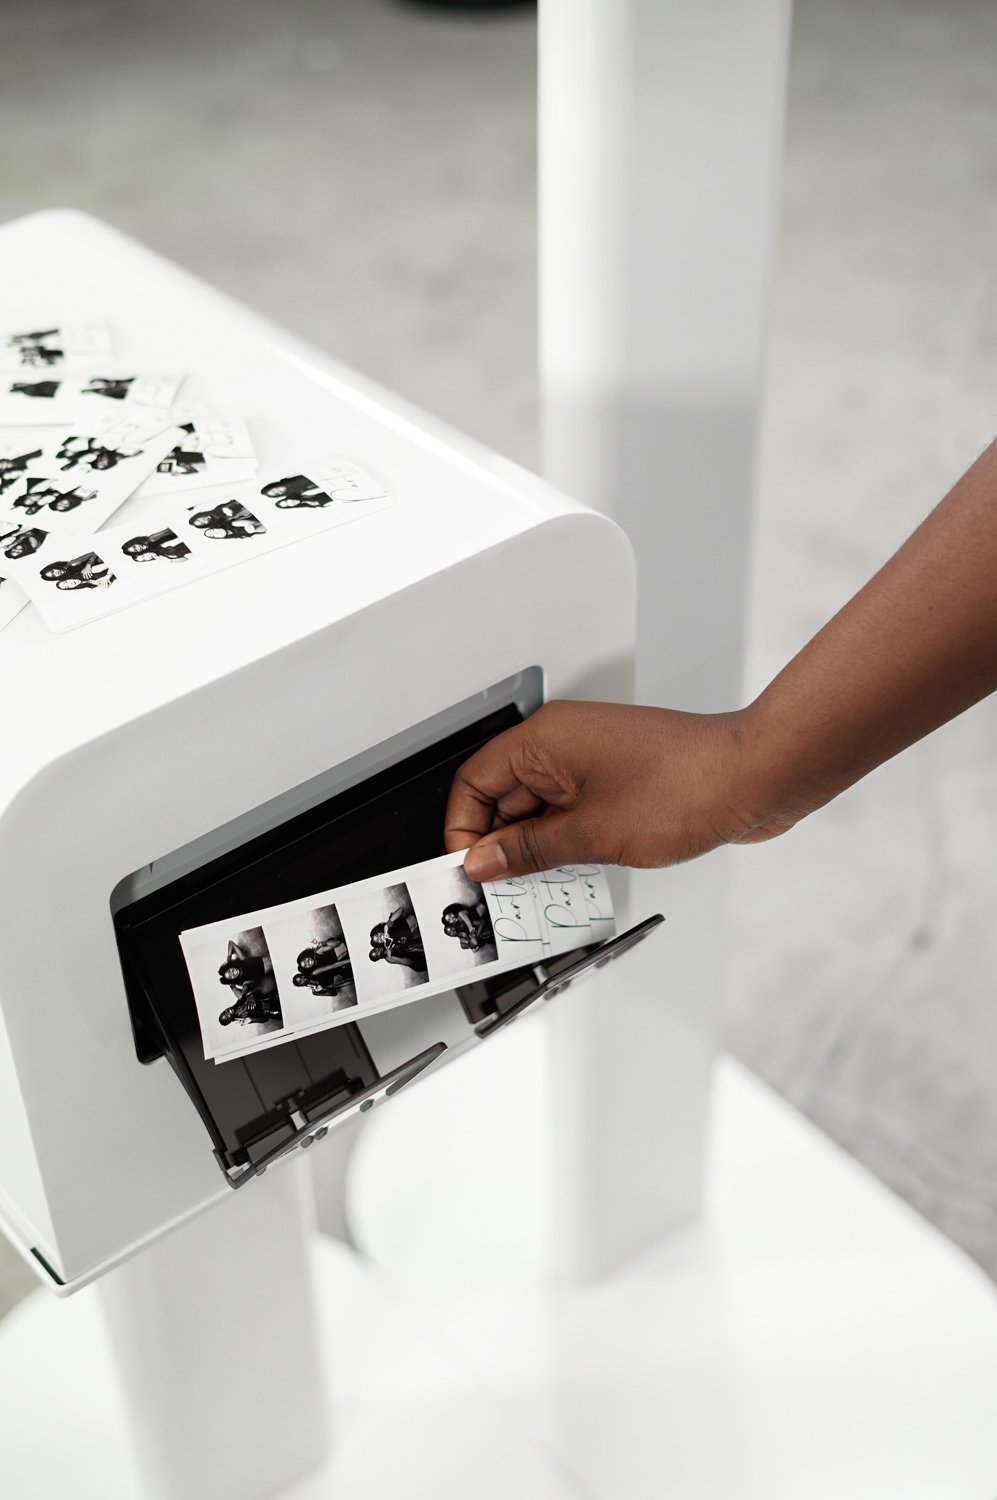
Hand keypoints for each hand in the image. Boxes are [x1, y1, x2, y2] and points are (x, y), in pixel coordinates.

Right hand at [445, 699, 796, 880]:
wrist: (756, 776)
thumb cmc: (689, 784)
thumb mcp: (592, 833)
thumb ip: (529, 850)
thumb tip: (486, 861)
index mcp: (545, 739)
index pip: (474, 782)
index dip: (463, 829)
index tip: (469, 870)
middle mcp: (563, 742)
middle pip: (502, 796)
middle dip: (499, 845)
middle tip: (501, 891)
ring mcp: (592, 759)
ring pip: (539, 808)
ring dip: (536, 847)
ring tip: (542, 886)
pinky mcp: (617, 778)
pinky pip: (572, 811)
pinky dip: (566, 841)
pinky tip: (574, 870)